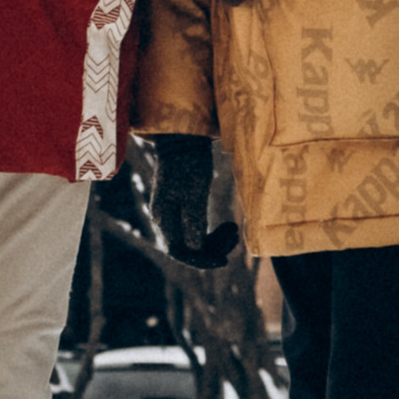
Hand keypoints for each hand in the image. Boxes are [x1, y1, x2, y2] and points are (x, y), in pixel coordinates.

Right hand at [146, 133, 238, 269]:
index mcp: (164, 218)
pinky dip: (211, 230)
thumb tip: (195, 249)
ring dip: (214, 240)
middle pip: (187, 248)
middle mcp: (164, 219)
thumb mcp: (195, 192)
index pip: (182, 252)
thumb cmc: (190, 163)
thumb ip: (193, 221)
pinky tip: (227, 225)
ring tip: (234, 229)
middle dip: (212, 249)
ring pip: (192, 239)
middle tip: (234, 236)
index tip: (225, 259)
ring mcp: (171, 212)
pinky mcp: (180, 205)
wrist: (184, 138)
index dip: (203, 260)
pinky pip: (194, 227)